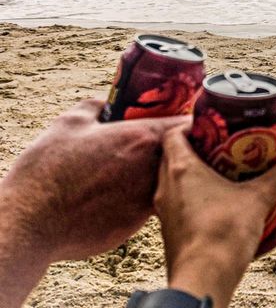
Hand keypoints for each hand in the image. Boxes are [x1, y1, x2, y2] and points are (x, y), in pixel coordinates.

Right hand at [1, 99, 188, 260]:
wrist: (30, 222)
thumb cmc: (48, 170)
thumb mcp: (69, 123)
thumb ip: (93, 107)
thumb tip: (102, 103)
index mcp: (143, 137)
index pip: (188, 125)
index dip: (193, 122)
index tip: (190, 122)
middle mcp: (153, 168)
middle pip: (187, 155)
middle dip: (183, 149)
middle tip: (170, 145)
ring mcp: (147, 199)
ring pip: (171, 182)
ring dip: (164, 175)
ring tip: (140, 172)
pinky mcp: (136, 225)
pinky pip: (151, 206)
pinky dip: (144, 199)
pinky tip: (123, 196)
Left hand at [155, 127, 275, 307]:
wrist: (203, 279)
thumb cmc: (223, 234)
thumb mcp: (257, 199)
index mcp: (180, 169)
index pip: (173, 134)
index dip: (189, 127)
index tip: (212, 128)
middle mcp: (165, 186)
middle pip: (172, 156)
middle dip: (195, 149)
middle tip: (221, 147)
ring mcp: (164, 211)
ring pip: (173, 181)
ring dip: (192, 174)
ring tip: (222, 173)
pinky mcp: (169, 231)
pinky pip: (177, 203)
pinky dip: (191, 196)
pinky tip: (216, 203)